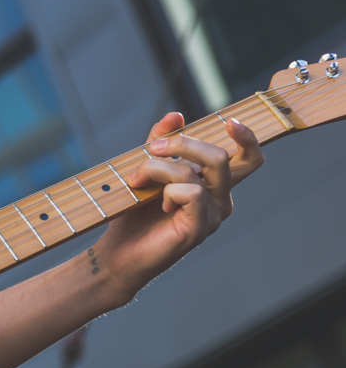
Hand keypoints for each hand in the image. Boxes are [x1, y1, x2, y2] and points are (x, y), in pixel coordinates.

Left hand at [94, 112, 262, 301]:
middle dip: (182, 144)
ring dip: (159, 167)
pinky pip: (190, 193)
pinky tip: (157, 204)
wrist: (118, 252)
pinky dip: (166, 191)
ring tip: (137, 180)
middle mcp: (220, 199)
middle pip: (220, 156)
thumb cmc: (134, 214)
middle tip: (152, 149)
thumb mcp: (146, 170)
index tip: (231, 121)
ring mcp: (213, 215)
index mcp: (213, 184)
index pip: (248, 159)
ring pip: (197, 172)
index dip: (247, 138)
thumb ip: (162, 143)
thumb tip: (176, 115)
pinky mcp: (200, 228)